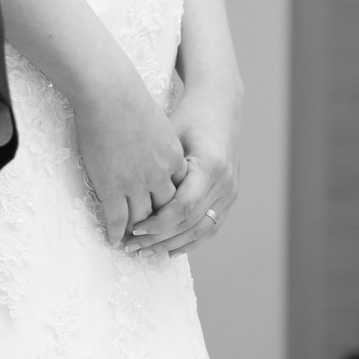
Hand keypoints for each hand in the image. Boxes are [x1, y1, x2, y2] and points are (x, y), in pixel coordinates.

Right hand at [72, 86, 186, 245]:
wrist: (110, 92)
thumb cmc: (129, 98)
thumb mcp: (157, 122)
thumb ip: (158, 140)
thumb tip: (152, 145)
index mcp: (174, 159)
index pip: (179, 194)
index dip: (172, 210)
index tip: (166, 221)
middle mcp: (161, 176)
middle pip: (164, 212)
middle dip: (158, 229)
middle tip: (151, 240)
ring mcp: (137, 184)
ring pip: (141, 220)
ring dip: (135, 236)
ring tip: (129, 244)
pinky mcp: (113, 187)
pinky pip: (117, 219)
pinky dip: (115, 232)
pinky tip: (111, 238)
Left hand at [126, 97, 238, 256]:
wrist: (219, 105)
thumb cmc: (187, 118)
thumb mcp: (168, 137)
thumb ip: (156, 169)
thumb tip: (127, 200)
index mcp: (210, 166)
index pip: (183, 207)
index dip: (157, 223)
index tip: (132, 229)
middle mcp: (225, 182)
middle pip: (190, 223)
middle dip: (158, 239)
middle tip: (131, 247)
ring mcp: (231, 191)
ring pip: (201, 231)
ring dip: (171, 245)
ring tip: (145, 252)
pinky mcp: (230, 196)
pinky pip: (210, 227)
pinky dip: (189, 241)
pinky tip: (168, 250)